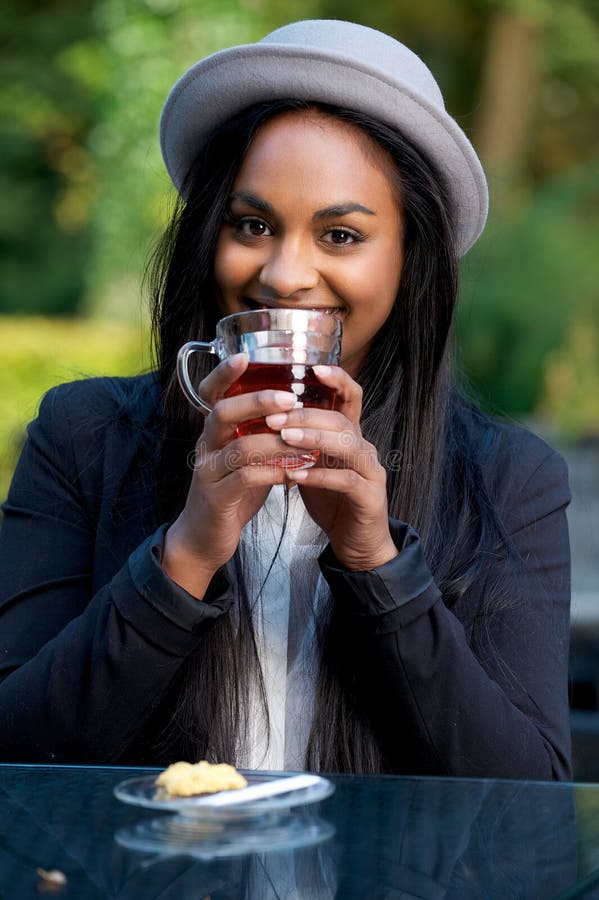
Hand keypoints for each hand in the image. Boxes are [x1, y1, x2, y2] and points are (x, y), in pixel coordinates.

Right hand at [163, 353, 301, 597]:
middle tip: (289, 398)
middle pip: (223, 413)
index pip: (210, 394)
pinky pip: (245, 480)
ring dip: (276, 443)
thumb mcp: (244, 458)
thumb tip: (293, 407)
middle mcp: (205, 446)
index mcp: (213, 433)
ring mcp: (207, 473)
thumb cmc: (231, 493)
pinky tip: (294, 474)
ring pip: (240, 448)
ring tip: (306, 443)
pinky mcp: (216, 499)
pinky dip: (273, 474)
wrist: (204, 539)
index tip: (245, 355)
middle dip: (257, 402)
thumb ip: (260, 434)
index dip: (224, 374)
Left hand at [265, 365, 397, 571]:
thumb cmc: (332, 499)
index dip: (336, 379)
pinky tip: (296, 476)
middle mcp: (364, 447)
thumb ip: (300, 441)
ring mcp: (371, 471)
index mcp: (351, 435)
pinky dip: (320, 477)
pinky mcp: (370, 497)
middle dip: (307, 415)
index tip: (312, 368)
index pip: (351, 396)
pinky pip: (347, 481)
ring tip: (285, 438)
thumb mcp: (314, 463)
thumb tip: (264, 416)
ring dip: (314, 439)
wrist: (357, 541)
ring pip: (348, 445)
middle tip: (274, 417)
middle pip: (342, 419)